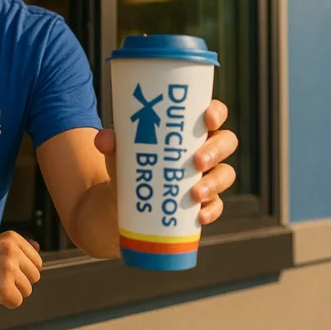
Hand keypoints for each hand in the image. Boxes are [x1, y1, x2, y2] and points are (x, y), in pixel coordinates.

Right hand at [0, 231, 42, 308]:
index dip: (24, 270)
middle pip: (35, 276)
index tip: (6, 269)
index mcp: (13, 238)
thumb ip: (20, 246)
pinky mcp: (3, 288)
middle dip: (20, 282)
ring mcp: (8, 269)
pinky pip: (17, 301)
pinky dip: (6, 302)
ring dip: (12, 292)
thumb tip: (39, 247)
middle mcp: (12, 251)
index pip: (37, 261)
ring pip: (27, 290)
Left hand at [94, 99, 238, 225]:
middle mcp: (205, 148)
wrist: (123, 201)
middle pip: (227, 142)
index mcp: (190, 128)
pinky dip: (211, 210)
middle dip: (216, 150)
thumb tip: (104, 140)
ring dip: (215, 183)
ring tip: (195, 194)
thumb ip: (112, 142)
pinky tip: (200, 216)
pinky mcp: (205, 202)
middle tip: (197, 162)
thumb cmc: (129, 162)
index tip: (208, 119)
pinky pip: (217, 205)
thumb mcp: (119, 151)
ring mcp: (208, 175)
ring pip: (226, 174)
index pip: (213, 113)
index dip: (217, 113)